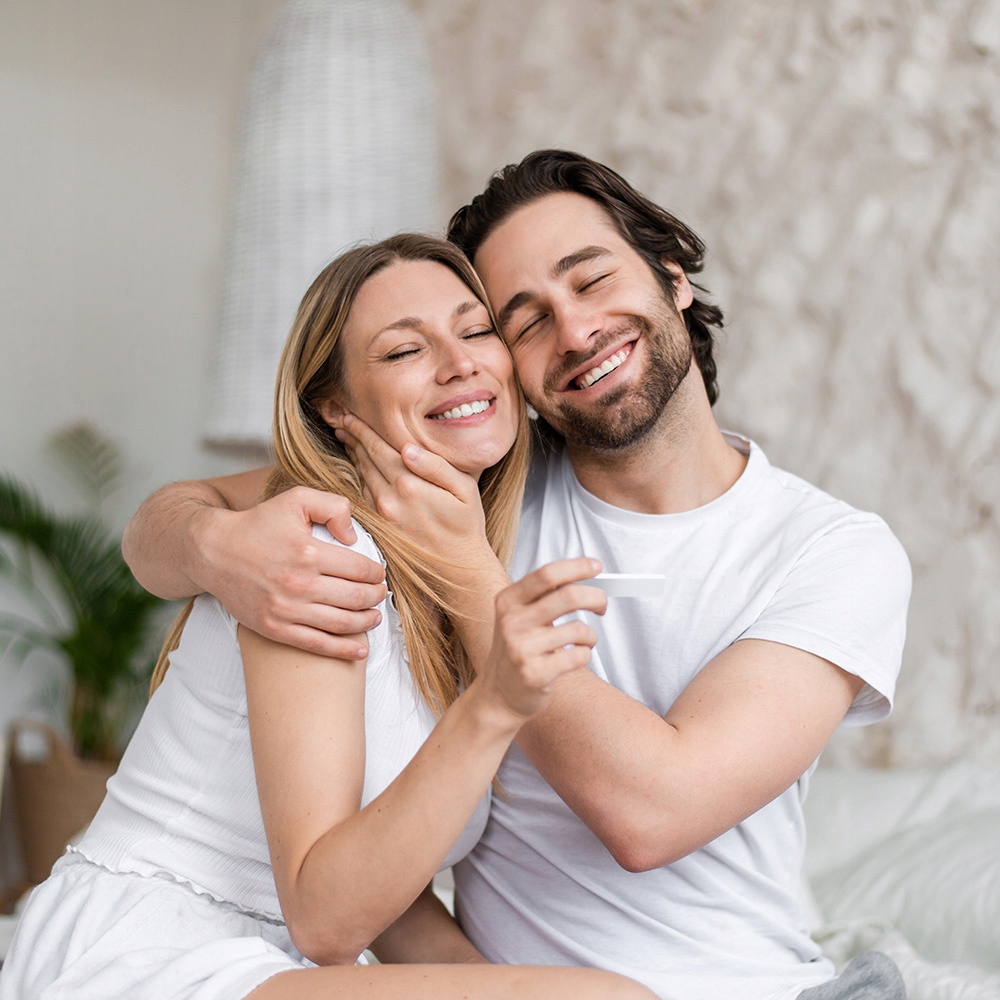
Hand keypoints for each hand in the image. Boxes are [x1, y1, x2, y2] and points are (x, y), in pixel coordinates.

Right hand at [195, 486, 387, 658]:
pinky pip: (317, 645)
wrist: (213, 552)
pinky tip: (360, 650)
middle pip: (356, 598)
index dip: (376, 573)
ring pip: (342, 623)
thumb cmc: (257, 524)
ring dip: (366, 622)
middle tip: (379, 594)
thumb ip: (332, 506)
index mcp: (308, 552)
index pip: (359, 569)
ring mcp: (287, 610)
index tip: (378, 574)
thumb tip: (354, 535)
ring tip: (374, 616)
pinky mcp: (275, 629)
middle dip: (375, 597)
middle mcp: (300, 584)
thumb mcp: (295, 499)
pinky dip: (343, 651)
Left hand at [334, 413, 496, 581]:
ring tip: (344, 436)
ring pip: (360, 476)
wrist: (459, 570)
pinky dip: (357, 475)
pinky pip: (362, 495)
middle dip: (351, 437)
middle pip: (364, 459)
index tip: (348, 414)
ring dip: (352, 454)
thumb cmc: (466, 526)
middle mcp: (389, 499)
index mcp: (409, 485)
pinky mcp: (379, 527)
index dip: (361, 429)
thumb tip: (408, 448)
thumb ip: (436, 466)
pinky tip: (357, 466)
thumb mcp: (464, 490)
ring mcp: (381, 515)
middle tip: (339, 417)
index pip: (378, 448)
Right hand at [477, 558, 606, 721]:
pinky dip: (585, 655)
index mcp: (508, 601)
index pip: (547, 574)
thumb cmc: (516, 652)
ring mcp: (522, 648)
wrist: (496, 697)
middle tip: (602, 606)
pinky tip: (573, 659)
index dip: (577, 567)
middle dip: (596, 598)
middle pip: (569, 596)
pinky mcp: (535, 673)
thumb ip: (544, 597)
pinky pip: (579, 656)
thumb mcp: (518, 618)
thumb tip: (584, 578)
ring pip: (579, 629)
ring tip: (582, 643)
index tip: (597, 567)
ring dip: (590, 636)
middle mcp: (512, 622)